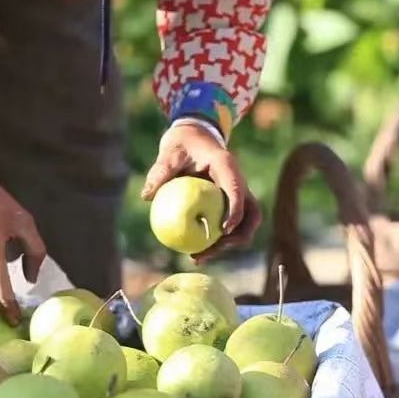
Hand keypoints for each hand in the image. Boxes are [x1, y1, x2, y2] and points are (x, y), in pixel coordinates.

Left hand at [140, 123, 261, 262]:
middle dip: (238, 236)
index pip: (238, 190)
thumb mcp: (169, 152)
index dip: (235, 211)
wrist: (195, 140)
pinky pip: (231, 227)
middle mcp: (239, 182)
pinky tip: (197, 252)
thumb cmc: (182, 145)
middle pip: (251, 215)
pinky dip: (219, 241)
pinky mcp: (232, 205)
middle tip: (214, 249)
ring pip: (245, 225)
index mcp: (227, 166)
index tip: (224, 231)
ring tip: (199, 257)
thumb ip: (161, 171)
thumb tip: (147, 195)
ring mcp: (239, 196)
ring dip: (228, 245)